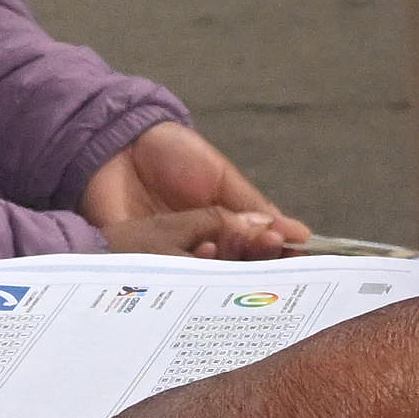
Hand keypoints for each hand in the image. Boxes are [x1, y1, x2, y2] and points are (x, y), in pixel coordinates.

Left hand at [81, 119, 308, 260]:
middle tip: (272, 248)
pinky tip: (202, 252)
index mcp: (225, 229)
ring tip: (236, 246)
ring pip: (204, 275)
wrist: (118, 141)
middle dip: (256, 260)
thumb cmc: (172, 153)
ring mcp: (172, 256)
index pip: (257, 252)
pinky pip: (167, 273)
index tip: (300, 256)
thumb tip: (298, 233)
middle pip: (235, 268)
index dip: (278, 256)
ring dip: (224, 264)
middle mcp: (202, 249)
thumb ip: (252, 207)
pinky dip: (186, 265)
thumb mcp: (220, 175)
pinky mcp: (141, 260)